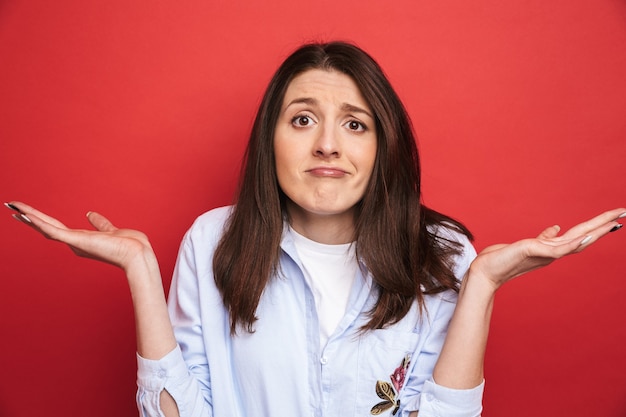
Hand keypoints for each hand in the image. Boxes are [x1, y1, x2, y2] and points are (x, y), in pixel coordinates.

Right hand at [5, 201, 155, 272]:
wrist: (137, 255)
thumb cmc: (129, 246)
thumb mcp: (111, 230)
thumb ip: (100, 223)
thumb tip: (89, 214)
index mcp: (81, 240)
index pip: (56, 227)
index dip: (41, 219)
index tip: (28, 212)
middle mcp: (74, 243)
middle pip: (46, 227)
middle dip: (28, 217)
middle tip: (11, 207)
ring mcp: (74, 243)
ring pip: (46, 227)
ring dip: (29, 216)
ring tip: (12, 207)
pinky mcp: (77, 241)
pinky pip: (53, 231)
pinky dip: (39, 223)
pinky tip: (26, 215)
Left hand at [469, 208, 624, 290]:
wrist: (485, 272)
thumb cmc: (504, 259)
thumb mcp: (528, 245)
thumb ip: (545, 238)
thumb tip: (557, 227)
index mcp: (552, 248)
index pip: (580, 235)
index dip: (597, 226)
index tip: (615, 216)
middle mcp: (552, 252)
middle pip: (584, 236)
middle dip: (604, 225)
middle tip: (624, 213)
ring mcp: (545, 254)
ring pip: (577, 241)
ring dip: (596, 232)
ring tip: (614, 222)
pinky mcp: (534, 252)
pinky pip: (560, 248)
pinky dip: (575, 243)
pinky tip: (588, 236)